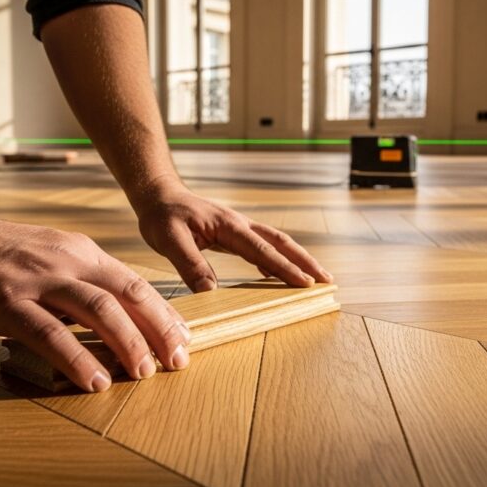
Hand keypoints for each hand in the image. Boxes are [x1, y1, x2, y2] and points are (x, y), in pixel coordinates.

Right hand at [0, 207, 190, 391]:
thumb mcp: (49, 256)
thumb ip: (81, 281)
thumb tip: (114, 319)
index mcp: (80, 252)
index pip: (134, 284)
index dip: (163, 314)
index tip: (184, 340)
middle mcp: (66, 262)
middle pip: (127, 295)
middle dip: (158, 330)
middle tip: (177, 361)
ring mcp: (37, 281)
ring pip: (97, 310)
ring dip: (127, 343)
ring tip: (144, 373)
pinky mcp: (7, 302)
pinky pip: (50, 333)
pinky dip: (77, 359)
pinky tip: (95, 380)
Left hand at [134, 183, 332, 292]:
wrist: (158, 194)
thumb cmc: (162, 215)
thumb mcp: (168, 240)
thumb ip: (190, 264)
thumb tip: (211, 292)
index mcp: (229, 226)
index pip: (263, 250)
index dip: (285, 268)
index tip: (307, 283)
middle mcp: (240, 224)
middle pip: (281, 242)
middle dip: (305, 261)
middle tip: (328, 280)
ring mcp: (238, 228)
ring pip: (276, 242)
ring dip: (296, 259)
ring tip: (315, 277)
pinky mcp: (233, 233)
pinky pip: (262, 246)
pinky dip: (276, 259)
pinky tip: (278, 274)